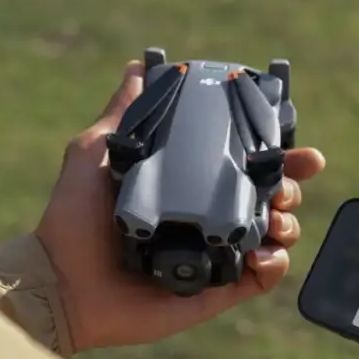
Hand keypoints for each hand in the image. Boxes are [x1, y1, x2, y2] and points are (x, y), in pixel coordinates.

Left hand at [34, 61, 325, 351]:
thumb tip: (138, 66)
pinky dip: (274, 266)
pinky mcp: (216, 291)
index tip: (298, 147)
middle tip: (285, 186)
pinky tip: (263, 254)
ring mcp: (216, 255)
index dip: (278, 154)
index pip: (245, 164)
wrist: (61, 280)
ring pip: (275, 236)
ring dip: (288, 224)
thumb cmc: (72, 218)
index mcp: (189, 185)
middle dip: (291, 187)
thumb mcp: (95, 153)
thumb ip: (123, 113)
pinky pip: (261, 280)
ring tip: (276, 220)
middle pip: (271, 198)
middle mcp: (208, 218)